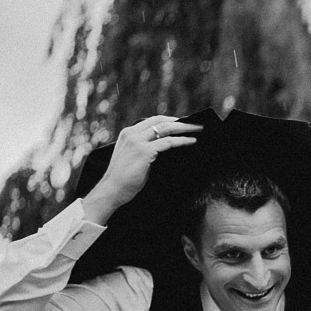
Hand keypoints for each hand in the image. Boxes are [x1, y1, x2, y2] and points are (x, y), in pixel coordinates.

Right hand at [82, 115, 201, 223]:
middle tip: (195, 123)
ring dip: (185, 128)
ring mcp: (138, 141)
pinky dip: (182, 140)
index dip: (169, 120)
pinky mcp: (144, 151)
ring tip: (198, 129)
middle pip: (161, 121)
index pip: (152, 120)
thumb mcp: (132, 157)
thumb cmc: (123, 179)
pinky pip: (168, 142)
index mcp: (128, 133)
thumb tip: (163, 146)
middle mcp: (132, 134)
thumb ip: (144, 148)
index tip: (183, 122)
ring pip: (166, 129)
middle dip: (180, 121)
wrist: (111, 190)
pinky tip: (191, 141)